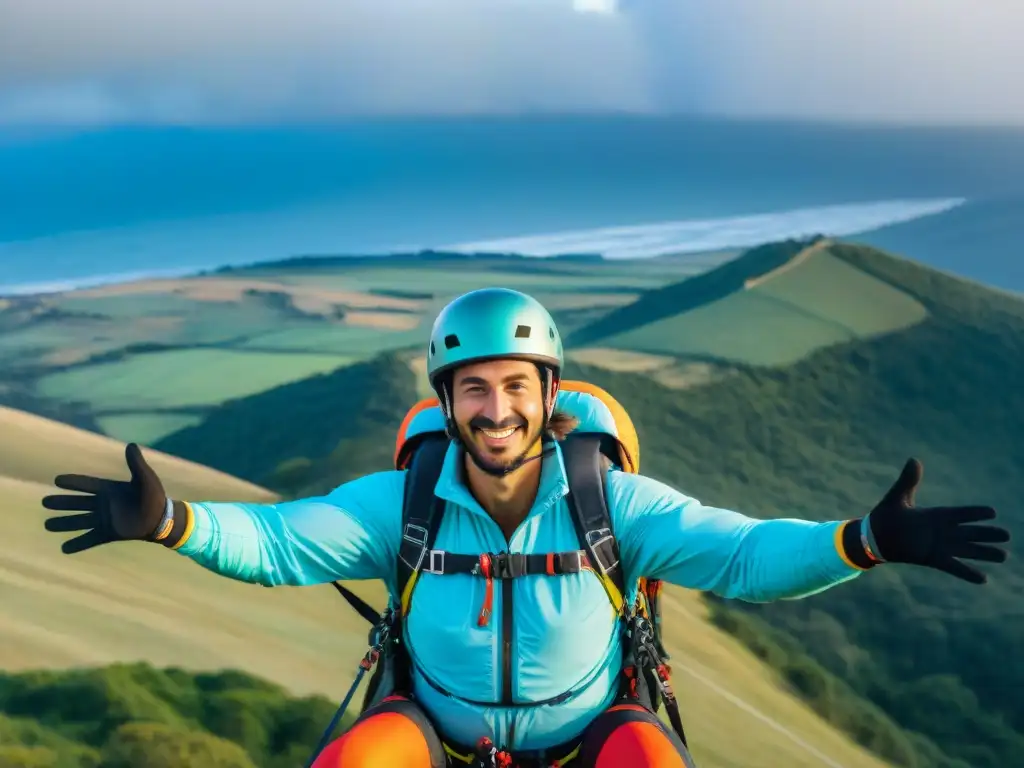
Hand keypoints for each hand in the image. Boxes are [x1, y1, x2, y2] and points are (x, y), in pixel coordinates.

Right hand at [42, 443, 169, 553]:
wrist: (162, 518)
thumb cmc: (154, 496)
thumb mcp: (146, 478)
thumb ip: (136, 463)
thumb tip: (131, 445)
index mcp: (109, 490)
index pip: (87, 485)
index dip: (73, 482)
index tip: (57, 480)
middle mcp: (103, 505)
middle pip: (78, 503)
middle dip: (62, 503)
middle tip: (45, 502)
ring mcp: (105, 519)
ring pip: (79, 521)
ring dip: (64, 524)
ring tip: (47, 525)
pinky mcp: (109, 533)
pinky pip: (90, 539)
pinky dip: (78, 544)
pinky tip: (64, 549)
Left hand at [865, 458, 1009, 583]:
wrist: (873, 536)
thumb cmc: (886, 515)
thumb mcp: (898, 496)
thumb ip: (908, 480)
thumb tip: (914, 460)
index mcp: (936, 515)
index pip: (961, 513)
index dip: (975, 513)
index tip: (992, 512)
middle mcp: (942, 531)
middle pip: (970, 532)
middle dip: (988, 534)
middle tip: (1007, 535)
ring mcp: (938, 546)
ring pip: (967, 550)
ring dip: (984, 553)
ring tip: (1004, 555)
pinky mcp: (932, 559)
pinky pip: (954, 567)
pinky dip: (967, 573)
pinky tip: (984, 579)